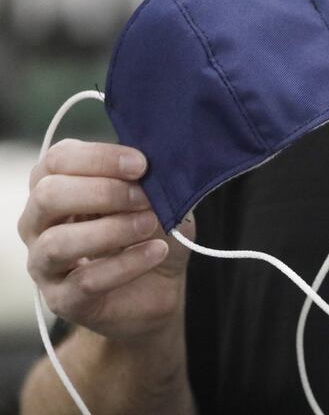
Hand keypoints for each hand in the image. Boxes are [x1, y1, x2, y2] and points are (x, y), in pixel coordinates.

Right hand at [17, 139, 194, 340]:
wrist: (160, 289)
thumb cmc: (149, 235)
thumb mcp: (158, 201)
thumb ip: (150, 182)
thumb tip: (157, 168)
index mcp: (57, 186)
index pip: (59, 159)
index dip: (100, 158)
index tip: (141, 165)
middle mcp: (39, 222)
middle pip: (48, 194)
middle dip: (104, 192)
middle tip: (144, 197)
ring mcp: (44, 263)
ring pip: (58, 241)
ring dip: (112, 229)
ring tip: (150, 224)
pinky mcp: (61, 299)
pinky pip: (85, 281)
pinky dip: (127, 264)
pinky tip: (157, 251)